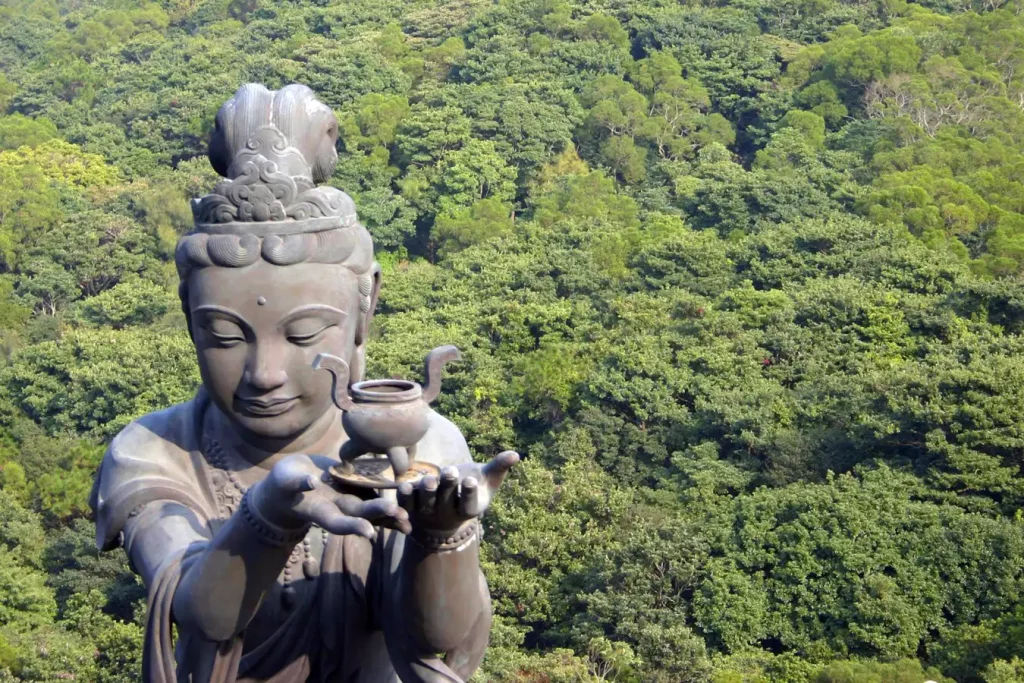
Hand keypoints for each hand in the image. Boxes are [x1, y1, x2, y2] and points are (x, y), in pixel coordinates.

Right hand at [251, 453, 411, 539]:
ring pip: (370, 507)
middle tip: (397, 513)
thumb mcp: (285, 481)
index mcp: (319, 511)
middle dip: (377, 514)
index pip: (336, 522)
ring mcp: (346, 499)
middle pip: (358, 514)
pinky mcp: (354, 488)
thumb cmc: (282, 483)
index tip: (368, 532)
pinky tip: (407, 492)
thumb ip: (297, 483)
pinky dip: (388, 494)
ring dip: (389, 512)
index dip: (352, 527)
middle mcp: (336, 508)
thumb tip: (310, 483)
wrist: (290, 481)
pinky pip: (373, 491)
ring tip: (408, 515)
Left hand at [397, 451, 518, 534]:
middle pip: (447, 502)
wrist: (447, 509)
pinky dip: (406, 496)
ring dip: (427, 491)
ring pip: (426, 504)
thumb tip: (516, 454)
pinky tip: (405, 485)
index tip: (471, 479)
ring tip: (430, 478)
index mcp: (468, 509)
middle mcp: (448, 515)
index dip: (469, 492)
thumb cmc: (471, 489)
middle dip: (448, 486)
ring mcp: (428, 515)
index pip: (470, 504)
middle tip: (450, 471)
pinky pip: (406, 505)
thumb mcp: (487, 480)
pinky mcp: (411, 510)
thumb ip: (499, 467)